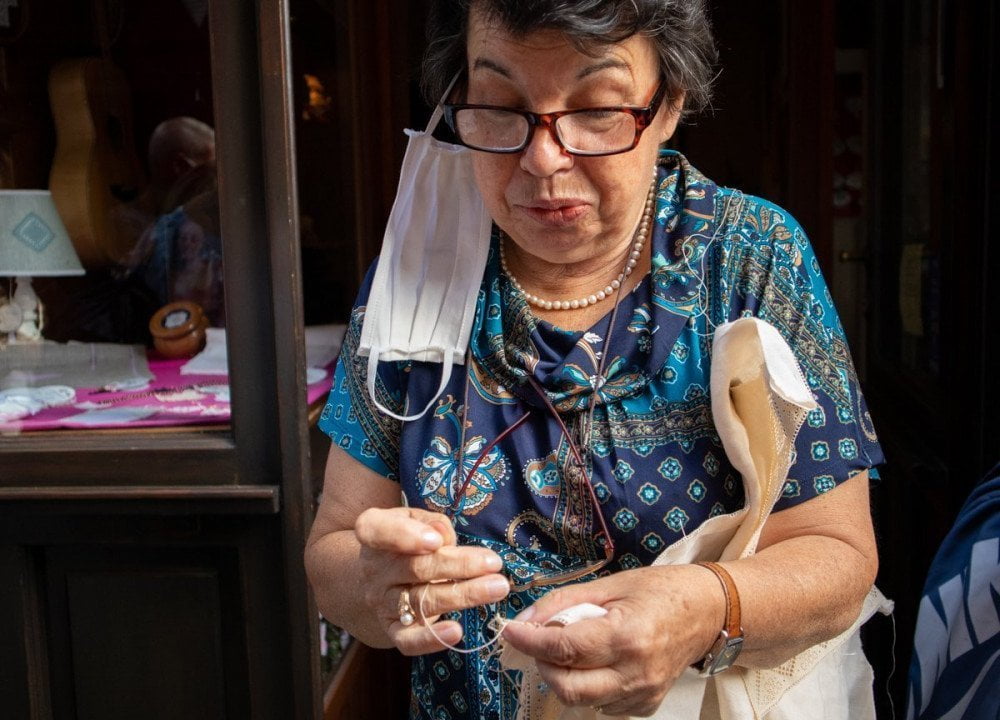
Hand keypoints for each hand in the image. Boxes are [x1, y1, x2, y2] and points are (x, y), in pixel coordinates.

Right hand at [354, 506, 510, 654]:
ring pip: (422, 601)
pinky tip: (456, 631)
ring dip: (463, 595)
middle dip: (459, 565)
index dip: (405, 536)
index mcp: (374, 532)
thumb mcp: (416, 520)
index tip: (437, 541)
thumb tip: (442, 533)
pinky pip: (407, 640)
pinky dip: (430, 639)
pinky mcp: (393, 629)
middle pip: (416, 568)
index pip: (377, 530)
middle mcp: (374, 568)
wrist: (382, 577)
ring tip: (497, 588)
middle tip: (493, 563)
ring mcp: (382, 601)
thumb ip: (431, 523)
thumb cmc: (409, 539)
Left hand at [499, 565, 724, 716]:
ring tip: (570, 649)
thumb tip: (525, 620)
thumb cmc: (660, 590)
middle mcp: (636, 671)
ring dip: (564, 676)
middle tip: (539, 642)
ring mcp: (643, 693)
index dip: (530, 641)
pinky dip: (588, 685)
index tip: (511, 630)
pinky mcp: (646, 705)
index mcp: (626, 635)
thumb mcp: (610, 584)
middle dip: (543, 665)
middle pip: (568, 686)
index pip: (564, 648)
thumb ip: (564, 602)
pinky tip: (597, 662)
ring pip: (581, 700)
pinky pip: (602, 705)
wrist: (707, 611)